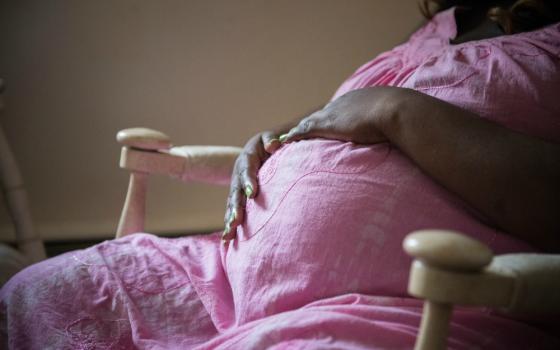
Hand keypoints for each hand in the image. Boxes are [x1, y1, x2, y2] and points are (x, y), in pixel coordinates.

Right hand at [222, 131, 281, 239]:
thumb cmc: (267, 144)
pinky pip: (231, 210)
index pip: (247, 170)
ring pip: (231, 204)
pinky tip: (228, 238)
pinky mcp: (236, 197)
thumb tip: (274, 146)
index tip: (252, 193)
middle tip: (236, 221)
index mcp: (246, 159)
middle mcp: (238, 175)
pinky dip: (229, 223)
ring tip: (229, 234)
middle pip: (235, 192)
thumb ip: (271, 140)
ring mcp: (236, 187)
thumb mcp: (268, 137)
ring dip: (230, 219)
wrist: (256, 150)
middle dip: (236, 207)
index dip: (248, 181)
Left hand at [280, 87, 403, 144]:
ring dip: (299, 130)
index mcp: (361, 99)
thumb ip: (397, 122)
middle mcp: (344, 102)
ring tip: (288, 137)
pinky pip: (305, 130)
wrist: (399, 110)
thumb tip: (410, 128)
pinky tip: (286, 141)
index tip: (327, 123)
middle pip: (323, 113)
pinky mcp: (328, 124)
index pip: (342, 109)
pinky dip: (295, 135)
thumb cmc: (406, 116)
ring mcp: (335, 112)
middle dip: (312, 122)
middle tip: (301, 130)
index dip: (332, 117)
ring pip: (310, 121)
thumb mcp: (399, 117)